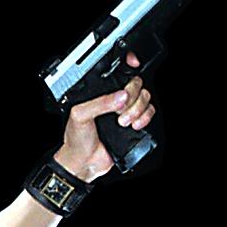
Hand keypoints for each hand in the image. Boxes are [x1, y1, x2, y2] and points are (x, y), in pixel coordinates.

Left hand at [57, 50, 156, 181]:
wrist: (83, 162)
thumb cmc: (76, 139)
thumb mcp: (79, 116)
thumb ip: (98, 103)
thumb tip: (121, 97)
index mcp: (99, 93)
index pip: (117, 73)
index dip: (128, 65)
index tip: (132, 64)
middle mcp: (113, 99)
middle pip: (136, 84)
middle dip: (131, 97)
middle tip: (118, 111)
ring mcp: (125, 110)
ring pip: (145, 97)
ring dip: (137, 109)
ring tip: (122, 122)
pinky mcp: (134, 122)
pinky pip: (150, 111)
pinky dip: (145, 117)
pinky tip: (133, 125)